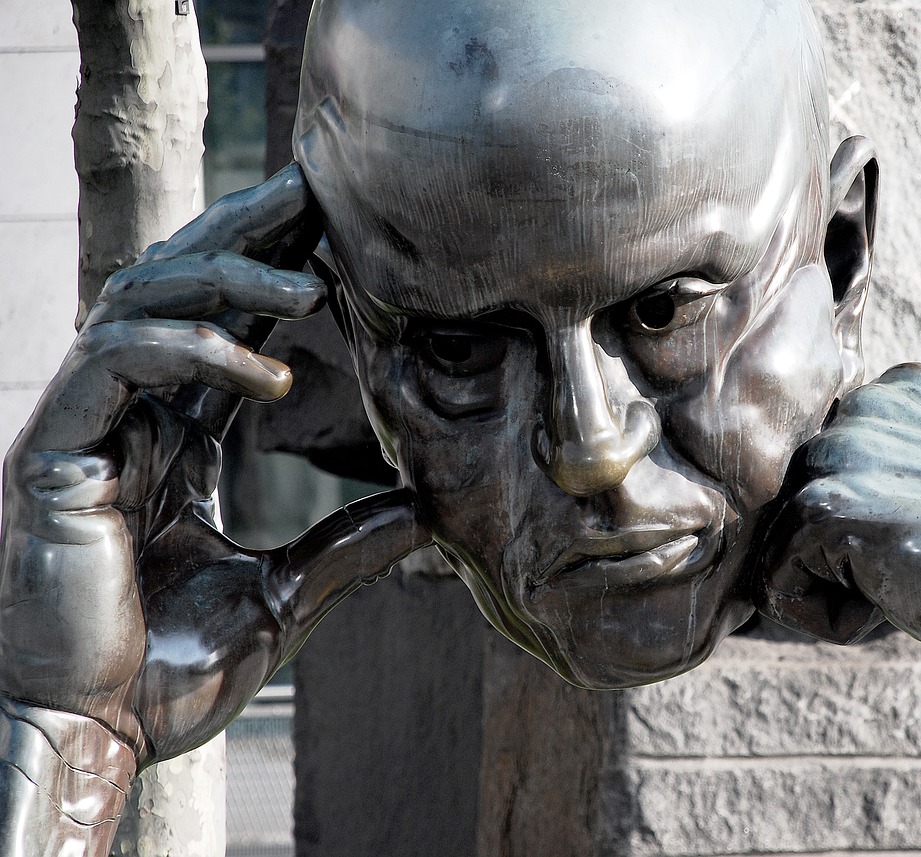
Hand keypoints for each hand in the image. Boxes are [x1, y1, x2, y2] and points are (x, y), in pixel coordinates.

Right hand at [0, 165, 428, 766]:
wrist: (100, 740)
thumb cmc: (170, 674)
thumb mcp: (283, 597)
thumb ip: (345, 546)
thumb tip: (424, 511)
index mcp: (171, 443)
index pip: (222, 329)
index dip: (274, 276)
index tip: (341, 240)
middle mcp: (125, 419)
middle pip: (175, 287)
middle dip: (246, 235)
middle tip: (319, 192)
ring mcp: (85, 429)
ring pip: (139, 299)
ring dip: (227, 276)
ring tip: (315, 282)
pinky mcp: (55, 452)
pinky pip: (118, 361)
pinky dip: (194, 350)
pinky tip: (269, 371)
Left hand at [755, 362, 920, 664]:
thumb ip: (904, 465)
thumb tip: (830, 502)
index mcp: (900, 389)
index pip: (837, 474)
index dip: (882, 526)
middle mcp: (863, 404)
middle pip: (805, 507)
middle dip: (851, 555)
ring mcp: (841, 449)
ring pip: (790, 546)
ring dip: (843, 586)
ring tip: (920, 576)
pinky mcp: (825, 504)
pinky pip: (781, 584)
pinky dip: (834, 617)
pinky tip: (900, 600)